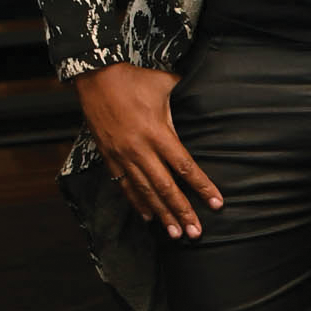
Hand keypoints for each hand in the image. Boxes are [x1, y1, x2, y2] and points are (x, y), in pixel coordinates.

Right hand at [75, 61, 222, 238]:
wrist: (94, 76)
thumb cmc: (133, 78)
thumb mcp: (165, 84)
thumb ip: (187, 96)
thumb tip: (210, 94)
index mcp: (158, 132)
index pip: (185, 167)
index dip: (202, 187)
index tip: (216, 204)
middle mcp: (140, 149)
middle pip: (166, 187)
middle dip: (183, 212)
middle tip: (196, 233)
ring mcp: (123, 156)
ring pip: (146, 192)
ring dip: (162, 214)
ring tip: (176, 234)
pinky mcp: (109, 157)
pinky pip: (125, 186)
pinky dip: (138, 203)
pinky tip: (148, 217)